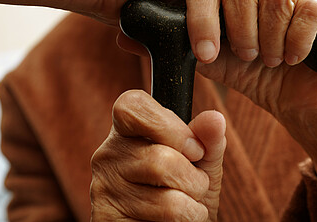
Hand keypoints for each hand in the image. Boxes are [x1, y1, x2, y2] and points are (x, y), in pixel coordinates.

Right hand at [90, 90, 225, 221]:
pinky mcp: (106, 218)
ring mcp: (102, 188)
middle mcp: (108, 154)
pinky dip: (185, 219)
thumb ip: (209, 139)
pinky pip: (164, 214)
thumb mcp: (204, 163)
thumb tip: (214, 118)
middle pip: (159, 157)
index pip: (132, 105)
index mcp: (128, 131)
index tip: (194, 148)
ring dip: (192, 203)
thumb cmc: (187, 193)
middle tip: (195, 186)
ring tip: (186, 205)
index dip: (168, 125)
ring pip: (164, 190)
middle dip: (193, 177)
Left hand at [184, 0, 316, 220]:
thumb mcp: (214, 59)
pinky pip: (309, 5)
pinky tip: (295, 58)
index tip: (204, 54)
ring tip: (273, 60)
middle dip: (238, 28)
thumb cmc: (259, 75)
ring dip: (269, 38)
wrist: (303, 99)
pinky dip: (297, 38)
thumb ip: (178, 43)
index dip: (201, 16)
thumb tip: (125, 37)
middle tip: (246, 56)